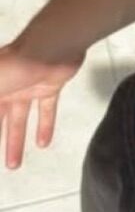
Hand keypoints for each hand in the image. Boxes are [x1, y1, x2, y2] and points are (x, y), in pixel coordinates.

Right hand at [0, 38, 85, 168]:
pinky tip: (43, 143)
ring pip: (18, 120)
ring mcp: (26, 87)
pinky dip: (44, 127)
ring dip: (15, 142)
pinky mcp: (48, 87)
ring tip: (14, 164)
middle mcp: (6, 87)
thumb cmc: (16, 63)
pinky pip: (45, 110)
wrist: (52, 46)